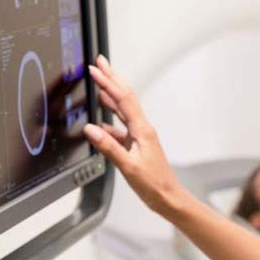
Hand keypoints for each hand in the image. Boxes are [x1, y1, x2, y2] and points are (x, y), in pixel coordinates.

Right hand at [83, 55, 185, 213]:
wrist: (168, 197)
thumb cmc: (154, 184)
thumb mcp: (129, 167)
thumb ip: (109, 147)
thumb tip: (91, 129)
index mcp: (142, 130)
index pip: (123, 99)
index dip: (108, 82)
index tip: (96, 69)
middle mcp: (142, 129)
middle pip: (125, 97)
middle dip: (112, 78)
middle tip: (100, 62)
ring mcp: (140, 136)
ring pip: (123, 110)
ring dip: (110, 95)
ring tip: (100, 82)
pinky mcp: (136, 145)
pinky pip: (120, 127)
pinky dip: (109, 120)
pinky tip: (100, 122)